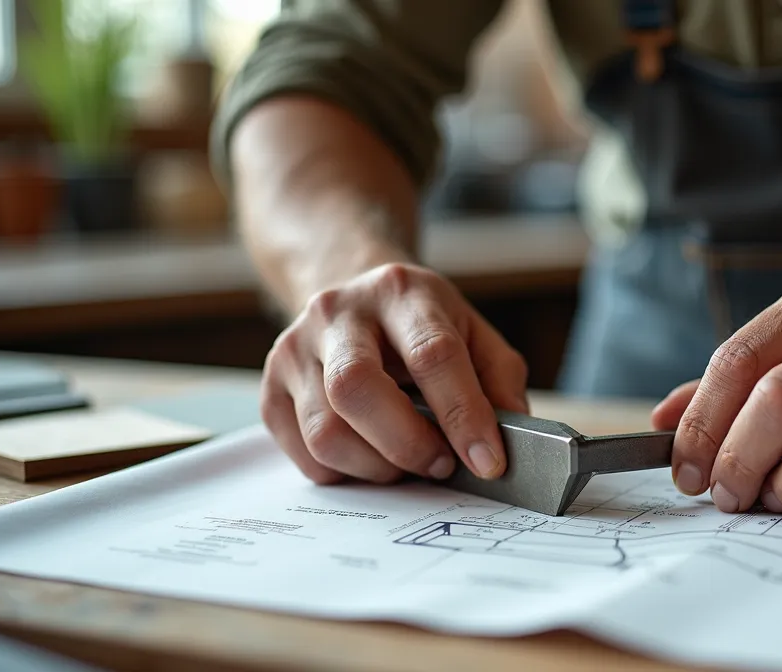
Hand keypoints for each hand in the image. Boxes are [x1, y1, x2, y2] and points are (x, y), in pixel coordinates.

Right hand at [261, 263, 529, 484]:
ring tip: (407, 465)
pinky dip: (346, 473)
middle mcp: (337, 311)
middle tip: (440, 465)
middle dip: (407, 444)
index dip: (463, 415)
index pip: (432, 354)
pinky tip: (372, 458)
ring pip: (325, 431)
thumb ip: (500, 381)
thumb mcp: (475, 336)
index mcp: (401, 291)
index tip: (488, 462)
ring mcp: (294, 348)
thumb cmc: (423, 328)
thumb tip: (510, 438)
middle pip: (357, 388)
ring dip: (377, 467)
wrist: (356, 302)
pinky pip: (303, 454)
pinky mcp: (271, 389)